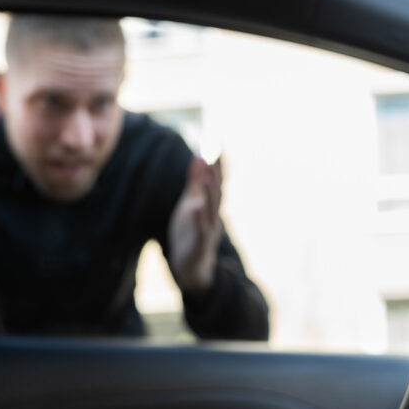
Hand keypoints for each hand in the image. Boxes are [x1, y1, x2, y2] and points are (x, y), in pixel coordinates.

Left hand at [168, 155, 223, 292]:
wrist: (190, 265)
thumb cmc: (191, 232)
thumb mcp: (191, 203)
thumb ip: (195, 182)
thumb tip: (199, 157)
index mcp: (209, 205)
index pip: (216, 181)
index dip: (217, 164)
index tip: (218, 143)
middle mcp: (212, 216)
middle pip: (217, 193)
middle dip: (217, 175)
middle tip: (215, 156)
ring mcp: (207, 230)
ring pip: (211, 210)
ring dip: (211, 194)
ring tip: (209, 178)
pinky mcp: (199, 244)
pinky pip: (201, 231)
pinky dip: (201, 219)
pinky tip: (197, 208)